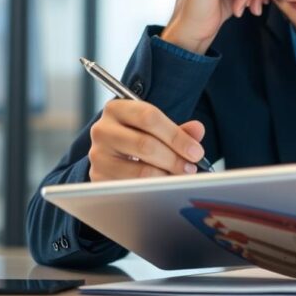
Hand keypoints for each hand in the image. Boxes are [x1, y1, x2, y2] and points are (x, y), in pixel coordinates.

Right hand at [87, 98, 207, 180]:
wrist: (111, 154)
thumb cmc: (137, 136)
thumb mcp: (156, 128)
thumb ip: (179, 129)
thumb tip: (198, 130)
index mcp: (116, 108)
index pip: (149, 117)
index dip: (176, 136)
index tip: (196, 151)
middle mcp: (102, 129)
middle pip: (145, 144)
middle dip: (175, 158)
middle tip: (191, 167)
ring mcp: (98, 155)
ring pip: (139, 170)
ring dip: (166, 176)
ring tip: (180, 176)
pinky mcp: (98, 177)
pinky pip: (132, 187)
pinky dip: (152, 187)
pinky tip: (163, 184)